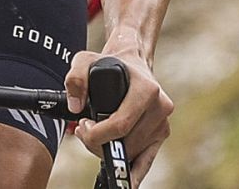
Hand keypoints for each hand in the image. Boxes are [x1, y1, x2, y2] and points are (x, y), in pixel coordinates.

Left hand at [65, 48, 173, 183]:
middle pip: (126, 142)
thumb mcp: (85, 60)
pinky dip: (137, 171)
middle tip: (84, 131)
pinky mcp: (162, 133)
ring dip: (110, 150)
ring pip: (133, 152)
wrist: (132, 63)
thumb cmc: (108, 64)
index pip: (120, 124)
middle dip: (99, 143)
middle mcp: (160, 107)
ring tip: (96, 135)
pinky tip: (128, 182)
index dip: (96, 133)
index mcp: (146, 89)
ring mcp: (163, 122)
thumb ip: (75, 78)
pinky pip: (148, 158)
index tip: (82, 126)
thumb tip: (75, 107)